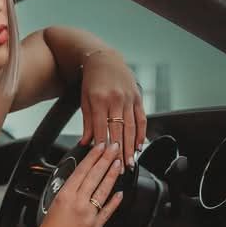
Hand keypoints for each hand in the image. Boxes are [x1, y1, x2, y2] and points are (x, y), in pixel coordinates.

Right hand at [30, 142, 123, 226]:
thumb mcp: (51, 207)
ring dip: (112, 175)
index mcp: (65, 196)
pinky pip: (107, 211)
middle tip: (114, 147)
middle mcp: (78, 203)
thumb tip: (75, 185)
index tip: (99, 147)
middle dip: (106, 159)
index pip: (82, 170)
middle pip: (95, 176)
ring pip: (103, 189)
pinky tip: (120, 193)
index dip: (93, 157)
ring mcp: (89, 214)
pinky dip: (114, 201)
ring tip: (119, 164)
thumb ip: (65, 196)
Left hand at [78, 51, 146, 165]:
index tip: (104, 159)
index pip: (101, 128)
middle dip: (121, 150)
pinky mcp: (138, 97)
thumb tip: (86, 142)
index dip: (103, 145)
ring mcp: (128, 98)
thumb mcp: (84, 100)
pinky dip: (141, 132)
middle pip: (119, 130)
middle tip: (122, 167)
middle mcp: (115, 99)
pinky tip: (140, 144)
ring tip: (131, 160)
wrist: (104, 59)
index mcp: (99, 100)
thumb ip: (87, 122)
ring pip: (132, 126)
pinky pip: (141, 118)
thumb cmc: (92, 80)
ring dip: (132, 146)